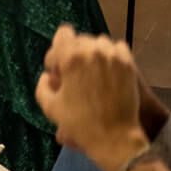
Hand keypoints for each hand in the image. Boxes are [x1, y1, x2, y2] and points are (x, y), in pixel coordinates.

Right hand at [34, 26, 157, 170]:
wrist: (114, 136)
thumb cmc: (80, 123)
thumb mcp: (50, 107)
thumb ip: (42, 86)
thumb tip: (46, 76)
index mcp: (71, 57)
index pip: (62, 34)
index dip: (57, 54)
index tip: (59, 72)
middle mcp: (92, 50)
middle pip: (79, 40)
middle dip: (74, 55)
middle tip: (75, 77)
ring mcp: (113, 55)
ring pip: (98, 43)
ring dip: (92, 54)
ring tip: (92, 75)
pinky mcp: (128, 62)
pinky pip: (116, 48)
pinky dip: (110, 56)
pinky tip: (107, 73)